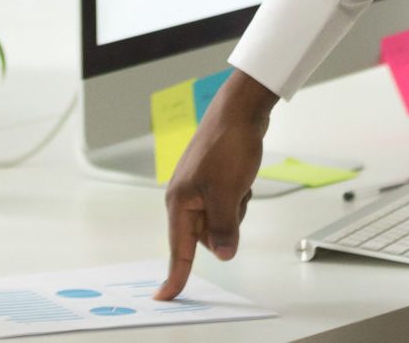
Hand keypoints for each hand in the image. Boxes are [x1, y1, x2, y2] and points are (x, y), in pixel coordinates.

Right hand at [155, 68, 274, 300]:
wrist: (240, 110)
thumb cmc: (228, 145)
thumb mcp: (229, 193)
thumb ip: (224, 228)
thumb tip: (224, 254)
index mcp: (179, 201)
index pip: (178, 249)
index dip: (175, 275)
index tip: (165, 298)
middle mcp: (185, 197)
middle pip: (204, 236)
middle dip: (225, 225)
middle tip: (236, 197)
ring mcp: (199, 188)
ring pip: (220, 221)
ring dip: (235, 209)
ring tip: (239, 183)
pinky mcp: (213, 180)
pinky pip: (228, 204)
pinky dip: (239, 196)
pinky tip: (242, 176)